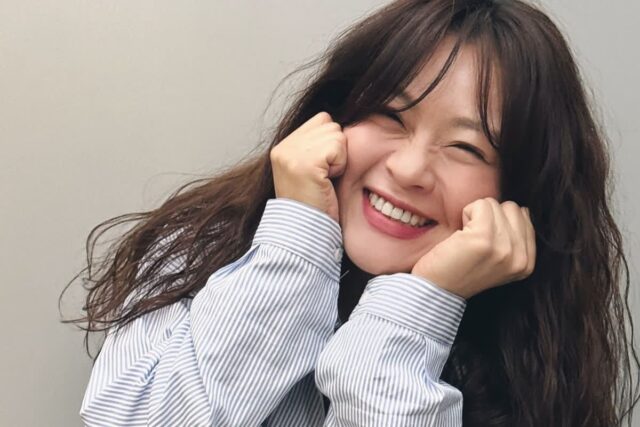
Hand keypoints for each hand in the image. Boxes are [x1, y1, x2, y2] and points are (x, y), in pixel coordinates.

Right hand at [270, 112, 346, 221]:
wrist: (305, 233)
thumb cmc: (315, 206)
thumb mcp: (310, 170)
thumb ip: (316, 146)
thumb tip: (337, 126)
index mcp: (283, 148)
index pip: (322, 120)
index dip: (331, 142)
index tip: (323, 169)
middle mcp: (283, 147)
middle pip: (330, 124)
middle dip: (336, 149)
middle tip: (325, 176)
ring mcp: (291, 154)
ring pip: (336, 133)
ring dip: (339, 158)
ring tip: (325, 179)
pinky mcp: (304, 162)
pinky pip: (337, 147)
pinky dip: (340, 165)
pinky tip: (327, 181)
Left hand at [411, 198, 535, 299]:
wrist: (435, 291)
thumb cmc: (460, 271)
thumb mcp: (498, 261)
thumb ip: (514, 240)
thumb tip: (522, 210)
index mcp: (526, 264)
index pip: (525, 216)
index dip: (499, 222)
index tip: (484, 243)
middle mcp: (520, 258)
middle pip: (512, 208)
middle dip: (490, 216)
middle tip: (473, 239)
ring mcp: (504, 248)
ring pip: (494, 204)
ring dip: (476, 216)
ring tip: (466, 239)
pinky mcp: (484, 238)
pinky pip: (480, 205)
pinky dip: (466, 213)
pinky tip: (460, 235)